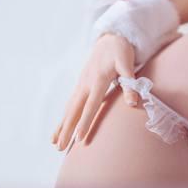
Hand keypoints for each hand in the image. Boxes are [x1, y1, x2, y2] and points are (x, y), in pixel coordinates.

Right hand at [51, 34, 138, 151]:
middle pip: (74, 110)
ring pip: (69, 109)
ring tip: (55, 144)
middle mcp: (85, 84)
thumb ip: (130, 83)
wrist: (109, 39)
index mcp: (98, 80)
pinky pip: (70, 105)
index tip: (78, 137)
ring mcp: (80, 85)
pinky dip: (64, 118)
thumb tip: (133, 103)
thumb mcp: (127, 64)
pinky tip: (59, 130)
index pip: (91, 105)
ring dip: (62, 126)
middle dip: (67, 129)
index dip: (85, 122)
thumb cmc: (120, 52)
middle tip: (60, 147)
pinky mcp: (80, 87)